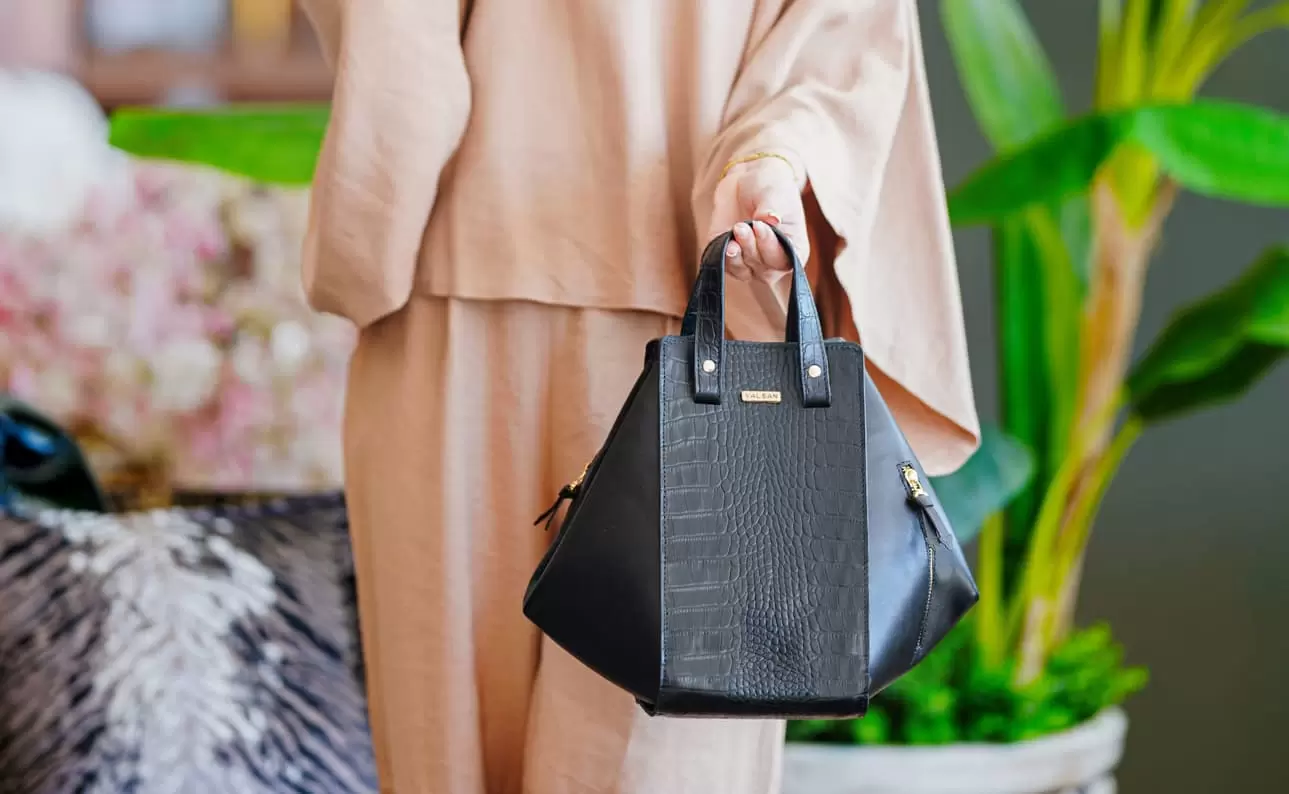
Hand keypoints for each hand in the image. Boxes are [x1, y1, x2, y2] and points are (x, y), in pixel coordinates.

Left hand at [707, 155, 808, 281]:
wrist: (747, 180)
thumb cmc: (770, 187)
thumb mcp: (776, 193)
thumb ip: (773, 208)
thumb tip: (772, 220)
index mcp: (794, 249)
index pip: (783, 259)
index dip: (769, 246)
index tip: (759, 226)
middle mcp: (772, 262)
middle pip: (762, 269)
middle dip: (751, 248)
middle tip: (742, 226)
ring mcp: (750, 262)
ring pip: (743, 271)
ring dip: (736, 255)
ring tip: (735, 230)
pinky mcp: (729, 257)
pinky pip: (725, 266)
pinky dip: (722, 256)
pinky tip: (724, 241)